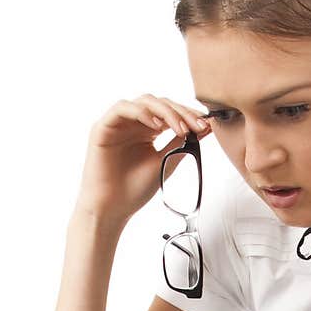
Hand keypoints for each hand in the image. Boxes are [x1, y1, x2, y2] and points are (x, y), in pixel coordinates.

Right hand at [76, 94, 212, 223]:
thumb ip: (180, 144)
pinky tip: (157, 125)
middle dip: (182, 112)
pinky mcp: (103, 127)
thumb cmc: (135, 189)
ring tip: (181, 128)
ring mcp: (118, 123)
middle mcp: (134, 123)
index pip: (171, 113)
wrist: (112, 208)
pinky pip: (122, 108)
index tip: (207, 125)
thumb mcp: (165, 163)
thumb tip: (202, 128)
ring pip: (144, 101)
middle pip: (161, 103)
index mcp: (148, 130)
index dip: (189, 115)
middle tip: (198, 125)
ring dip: (166, 111)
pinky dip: (141, 112)